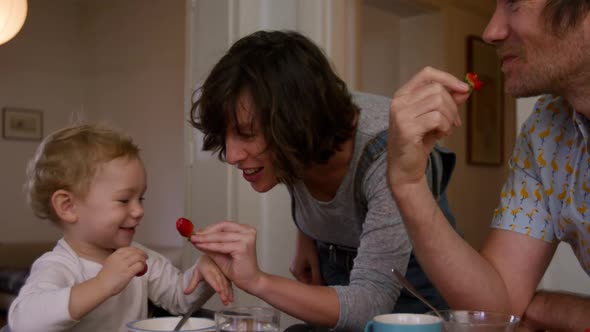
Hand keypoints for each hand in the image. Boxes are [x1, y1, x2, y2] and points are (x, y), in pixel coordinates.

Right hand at [95, 246, 147, 295]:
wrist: (101, 285)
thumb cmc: (105, 277)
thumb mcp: (110, 263)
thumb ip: (118, 260)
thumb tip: (128, 260)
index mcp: (115, 255)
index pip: (128, 248)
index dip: (135, 250)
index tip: (139, 252)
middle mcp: (120, 258)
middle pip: (135, 252)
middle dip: (142, 253)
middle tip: (145, 257)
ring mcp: (124, 265)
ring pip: (139, 257)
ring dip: (143, 259)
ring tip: (144, 262)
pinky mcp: (128, 272)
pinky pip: (139, 266)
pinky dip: (142, 266)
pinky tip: (142, 269)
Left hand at [185, 254, 233, 304]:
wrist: (211, 257)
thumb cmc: (203, 265)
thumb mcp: (196, 274)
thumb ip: (192, 284)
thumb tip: (186, 293)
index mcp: (208, 270)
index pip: (212, 278)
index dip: (216, 284)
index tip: (218, 290)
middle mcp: (217, 271)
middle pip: (221, 282)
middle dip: (223, 291)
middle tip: (224, 300)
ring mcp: (223, 274)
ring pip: (226, 284)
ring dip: (227, 293)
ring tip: (227, 301)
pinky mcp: (227, 276)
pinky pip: (229, 284)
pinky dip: (231, 291)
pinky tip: (231, 298)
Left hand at [191, 221, 262, 293]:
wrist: (249, 280)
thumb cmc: (237, 268)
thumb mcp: (221, 253)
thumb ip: (210, 244)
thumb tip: (196, 237)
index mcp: (245, 230)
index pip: (224, 225)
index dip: (209, 228)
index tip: (196, 232)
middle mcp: (248, 231)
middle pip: (222, 228)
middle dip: (206, 232)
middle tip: (193, 236)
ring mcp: (247, 238)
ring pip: (221, 236)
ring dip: (205, 239)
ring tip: (194, 240)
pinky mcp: (243, 247)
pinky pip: (222, 246)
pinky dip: (210, 246)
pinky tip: (201, 246)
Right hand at [289, 230, 322, 284]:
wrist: (306, 234)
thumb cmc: (308, 246)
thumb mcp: (315, 263)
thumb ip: (317, 276)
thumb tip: (321, 286)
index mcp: (296, 272)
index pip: (307, 284)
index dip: (317, 285)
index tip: (326, 286)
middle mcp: (294, 270)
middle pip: (307, 280)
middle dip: (316, 280)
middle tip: (327, 280)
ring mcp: (297, 265)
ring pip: (308, 275)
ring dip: (316, 275)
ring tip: (324, 273)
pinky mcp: (300, 261)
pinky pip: (307, 270)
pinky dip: (314, 270)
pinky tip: (320, 267)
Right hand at [388, 66, 469, 187]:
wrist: (405, 168)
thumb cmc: (418, 142)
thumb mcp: (435, 118)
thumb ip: (448, 103)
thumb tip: (465, 90)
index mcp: (403, 95)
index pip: (427, 74)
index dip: (448, 78)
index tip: (464, 89)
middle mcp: (399, 102)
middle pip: (437, 89)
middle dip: (452, 106)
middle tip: (454, 122)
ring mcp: (401, 115)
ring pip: (438, 102)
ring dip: (449, 118)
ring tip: (445, 130)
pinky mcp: (407, 129)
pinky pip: (437, 119)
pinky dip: (444, 128)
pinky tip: (439, 136)